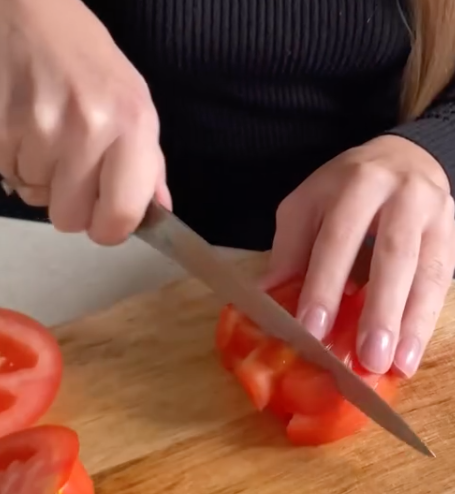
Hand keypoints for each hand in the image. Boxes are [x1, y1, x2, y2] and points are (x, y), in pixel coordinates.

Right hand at [0, 0, 169, 244]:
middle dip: (73, 207)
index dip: (110, 230)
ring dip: (43, 180)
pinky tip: (27, 131)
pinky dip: (17, 162)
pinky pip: (8, 175)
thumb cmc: (92, 64)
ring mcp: (37, 127)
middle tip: (76, 175)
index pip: (119, 217)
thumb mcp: (138, 107)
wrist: (32, 12)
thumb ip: (150, 165)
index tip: (106, 222)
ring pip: (35, 198)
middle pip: (70, 219)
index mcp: (132, 128)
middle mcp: (87, 129)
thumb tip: (159, 212)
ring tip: (51, 140)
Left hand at [263, 135, 454, 377]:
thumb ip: (292, 247)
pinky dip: (427, 322)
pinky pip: (444, 283)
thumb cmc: (348, 188)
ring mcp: (437, 216)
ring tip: (398, 365)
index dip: (325, 284)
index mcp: (358, 181)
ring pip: (429, 272)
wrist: (409, 159)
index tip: (312, 330)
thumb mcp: (310, 202)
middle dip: (381, 309)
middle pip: (394, 254)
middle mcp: (404, 195)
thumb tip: (268, 300)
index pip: (340, 237)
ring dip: (413, 324)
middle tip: (368, 357)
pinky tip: (412, 354)